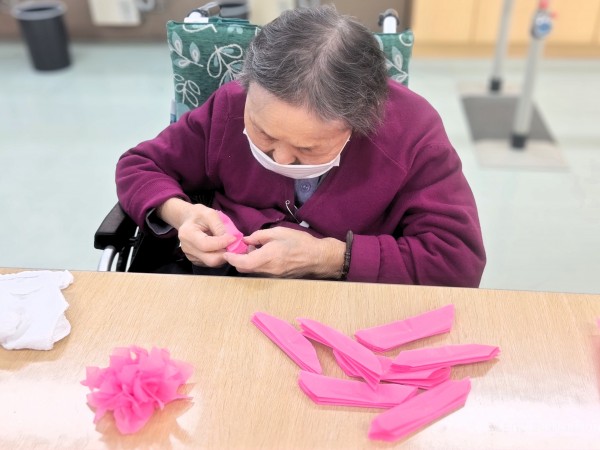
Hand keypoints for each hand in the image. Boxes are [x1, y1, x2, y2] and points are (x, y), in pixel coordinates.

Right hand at [158, 199, 236, 266]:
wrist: (188, 220)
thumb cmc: (199, 215)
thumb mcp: (210, 214)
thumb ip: (219, 227)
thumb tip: (230, 240)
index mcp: (188, 234)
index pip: (207, 245)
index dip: (222, 243)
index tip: (233, 238)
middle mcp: (187, 248)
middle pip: (210, 259)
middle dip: (225, 253)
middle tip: (233, 245)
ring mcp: (190, 256)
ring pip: (212, 263)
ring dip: (223, 256)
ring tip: (227, 245)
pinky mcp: (196, 261)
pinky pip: (211, 263)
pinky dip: (219, 257)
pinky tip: (220, 248)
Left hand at [223, 226, 344, 278]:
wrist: (317, 257)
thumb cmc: (300, 242)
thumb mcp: (279, 232)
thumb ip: (260, 236)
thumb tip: (247, 240)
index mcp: (268, 256)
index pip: (244, 263)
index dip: (232, 259)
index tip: (226, 253)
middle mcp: (269, 269)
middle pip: (245, 269)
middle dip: (239, 260)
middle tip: (243, 247)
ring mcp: (273, 275)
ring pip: (252, 271)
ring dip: (249, 261)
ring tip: (257, 248)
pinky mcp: (277, 277)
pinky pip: (261, 272)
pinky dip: (257, 264)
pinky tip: (265, 254)